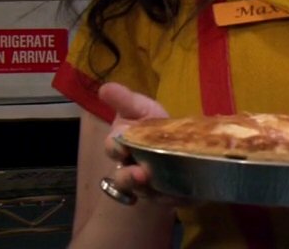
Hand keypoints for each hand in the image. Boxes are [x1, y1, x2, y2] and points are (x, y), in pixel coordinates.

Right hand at [97, 82, 182, 205]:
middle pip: (124, 178)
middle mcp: (130, 169)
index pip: (113, 148)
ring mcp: (148, 185)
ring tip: (162, 187)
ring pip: (145, 193)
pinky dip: (175, 198)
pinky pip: (169, 201)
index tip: (122, 143)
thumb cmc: (152, 124)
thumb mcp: (139, 107)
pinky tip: (184, 195)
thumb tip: (105, 87)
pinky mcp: (168, 195)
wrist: (177, 142)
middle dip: (130, 177)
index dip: (116, 147)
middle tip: (141, 173)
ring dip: (151, 190)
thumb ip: (124, 99)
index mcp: (121, 146)